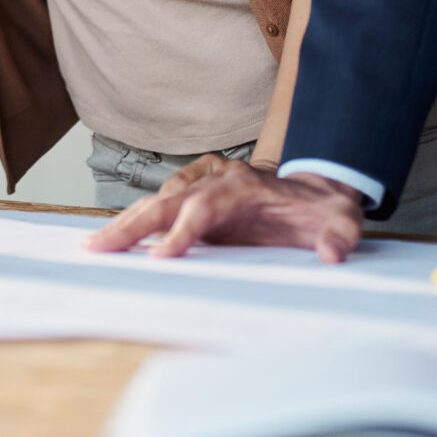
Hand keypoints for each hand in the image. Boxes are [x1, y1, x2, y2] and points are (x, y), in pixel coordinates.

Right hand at [84, 161, 365, 260]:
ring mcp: (203, 184)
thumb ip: (339, 234)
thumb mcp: (341, 219)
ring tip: (95, 246)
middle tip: (100, 248)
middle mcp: (216, 179)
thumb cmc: (322, 208)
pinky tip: (113, 239)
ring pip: (157, 201)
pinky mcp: (196, 196)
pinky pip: (160, 207)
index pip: (205, 206)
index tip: (161, 257)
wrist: (315, 188)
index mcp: (245, 184)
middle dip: (133, 225)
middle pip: (167, 199)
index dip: (182, 231)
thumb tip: (331, 253)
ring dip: (126, 223)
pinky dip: (135, 221)